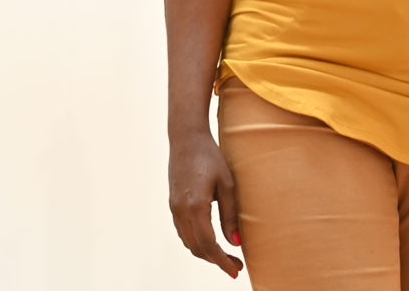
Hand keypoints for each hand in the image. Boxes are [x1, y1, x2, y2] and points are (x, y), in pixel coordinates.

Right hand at [169, 128, 243, 276]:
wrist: (187, 137)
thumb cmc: (210, 156)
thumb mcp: (226, 184)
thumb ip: (230, 215)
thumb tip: (235, 243)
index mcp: (195, 207)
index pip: (208, 245)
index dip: (222, 262)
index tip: (235, 270)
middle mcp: (181, 211)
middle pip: (197, 248)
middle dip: (216, 260)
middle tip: (234, 264)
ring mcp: (174, 209)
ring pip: (189, 242)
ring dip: (205, 252)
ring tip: (224, 254)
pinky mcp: (173, 204)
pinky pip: (183, 232)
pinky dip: (196, 241)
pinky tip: (209, 239)